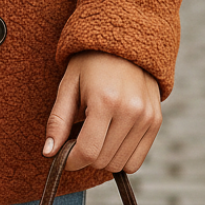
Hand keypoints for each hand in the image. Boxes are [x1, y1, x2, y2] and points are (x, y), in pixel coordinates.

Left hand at [43, 51, 160, 173]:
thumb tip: (48, 153)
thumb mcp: (68, 85)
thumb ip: (57, 120)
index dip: (71, 160)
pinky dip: (120, 157)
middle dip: (84, 157)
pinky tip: (110, 137)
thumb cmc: (90, 62)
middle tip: (76, 138)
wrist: (125, 41)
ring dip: (102, 157)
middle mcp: (130, 111)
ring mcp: (146, 118)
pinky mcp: (156, 122)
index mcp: (104, 100)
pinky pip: (136, 160)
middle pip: (103, 161)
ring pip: (120, 164)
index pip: (88, 152)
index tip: (62, 155)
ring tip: (94, 133)